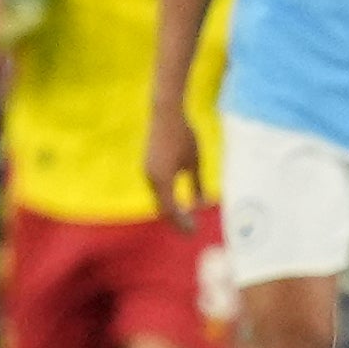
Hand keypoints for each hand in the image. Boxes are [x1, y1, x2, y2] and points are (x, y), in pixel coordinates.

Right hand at [145, 109, 204, 232]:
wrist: (165, 114)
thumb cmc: (184, 136)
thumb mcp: (195, 161)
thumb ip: (198, 184)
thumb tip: (201, 205)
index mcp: (163, 180)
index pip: (172, 210)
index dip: (183, 223)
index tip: (194, 232)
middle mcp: (151, 179)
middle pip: (163, 208)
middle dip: (176, 221)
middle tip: (191, 231)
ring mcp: (147, 173)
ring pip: (158, 199)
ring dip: (171, 211)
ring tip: (186, 220)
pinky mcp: (147, 167)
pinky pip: (157, 189)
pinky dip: (167, 199)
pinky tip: (178, 202)